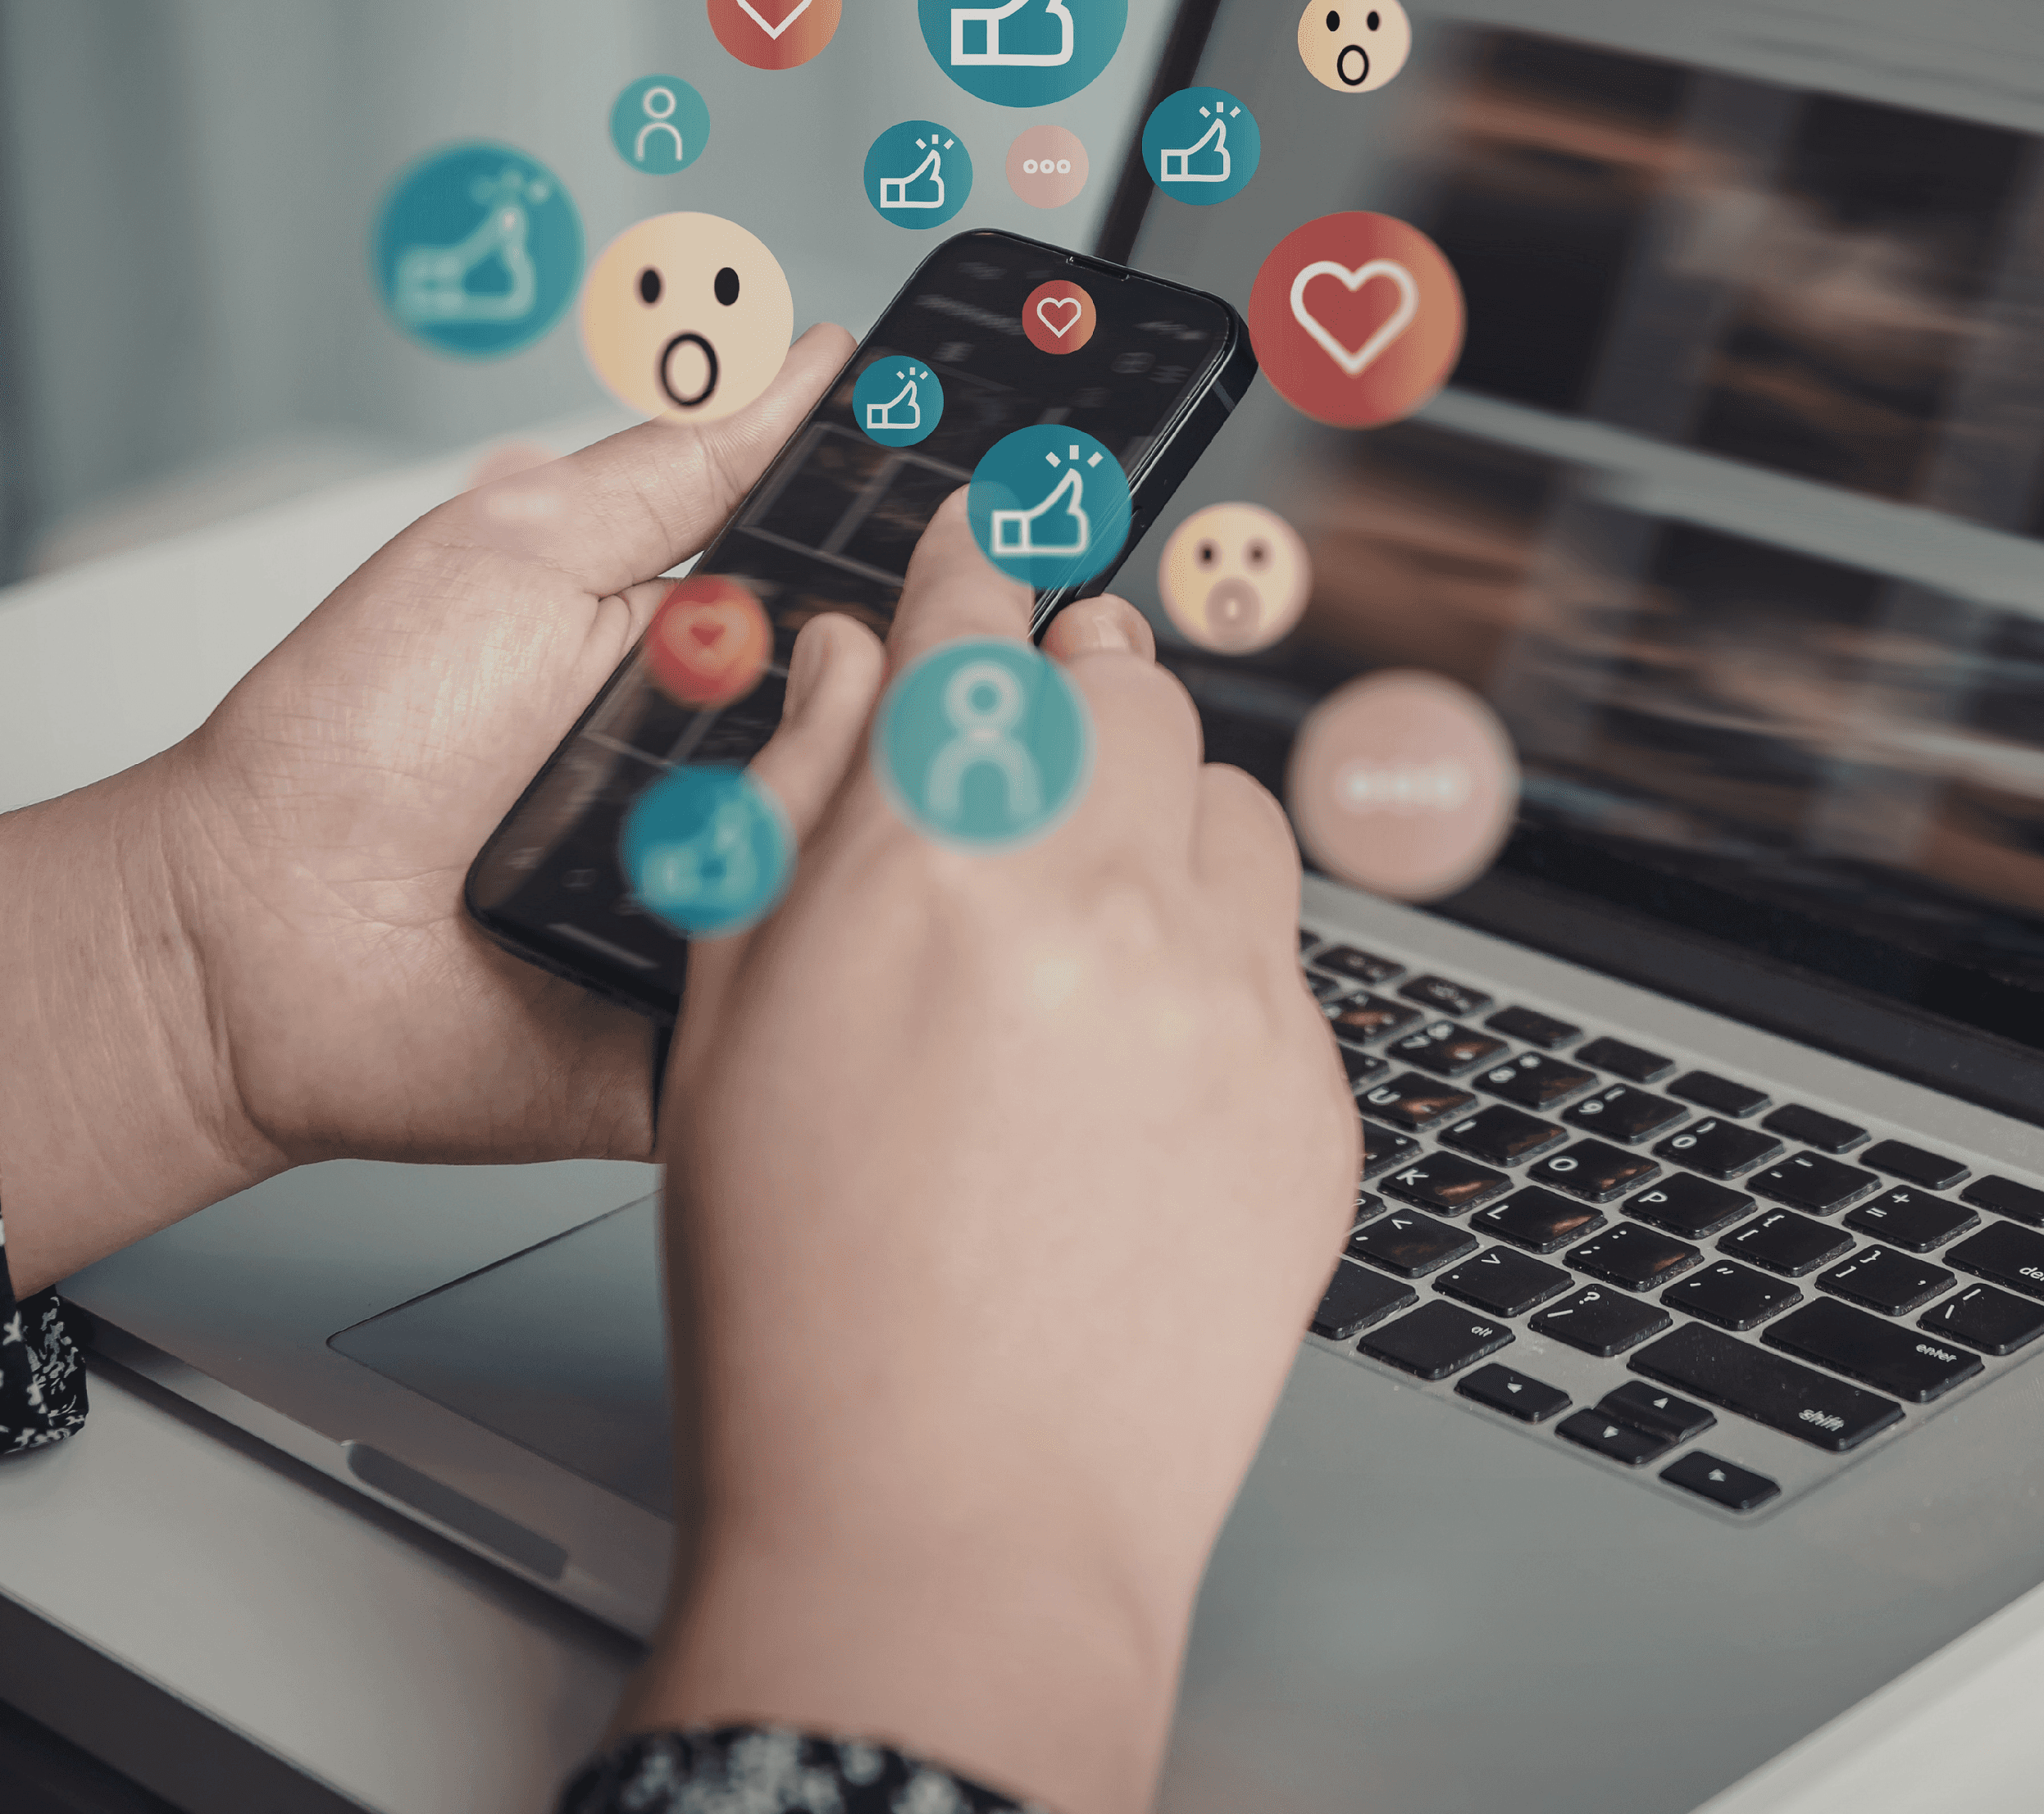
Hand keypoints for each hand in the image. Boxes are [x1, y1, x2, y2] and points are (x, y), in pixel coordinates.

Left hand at [0, 323, 858, 1291]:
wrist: (255, 936)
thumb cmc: (358, 735)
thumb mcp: (528, 549)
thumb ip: (685, 464)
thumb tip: (814, 356)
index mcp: (729, 660)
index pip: (892, 607)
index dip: (952, 569)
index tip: (1009, 514)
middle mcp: (758, 776)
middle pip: (922, 726)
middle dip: (905, 685)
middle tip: (788, 680)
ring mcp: (752, 901)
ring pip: (888, 851)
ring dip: (840, 809)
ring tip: (728, 794)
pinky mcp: (732, 1017)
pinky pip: (825, 985)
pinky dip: (809, 944)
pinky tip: (761, 899)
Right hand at [622, 504, 1351, 1813]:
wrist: (952, 1520)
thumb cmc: (809, 1299)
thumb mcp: (728, 1032)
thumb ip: (785, 819)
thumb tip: (849, 671)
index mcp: (927, 864)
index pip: (970, 630)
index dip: (975, 558)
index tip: (992, 522)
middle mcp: (1099, 898)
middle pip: (1125, 689)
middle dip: (1079, 675)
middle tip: (1043, 708)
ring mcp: (1229, 995)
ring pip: (1230, 801)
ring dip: (1164, 801)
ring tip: (1096, 876)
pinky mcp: (1316, 1095)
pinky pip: (1288, 947)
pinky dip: (1223, 942)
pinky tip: (1149, 1022)